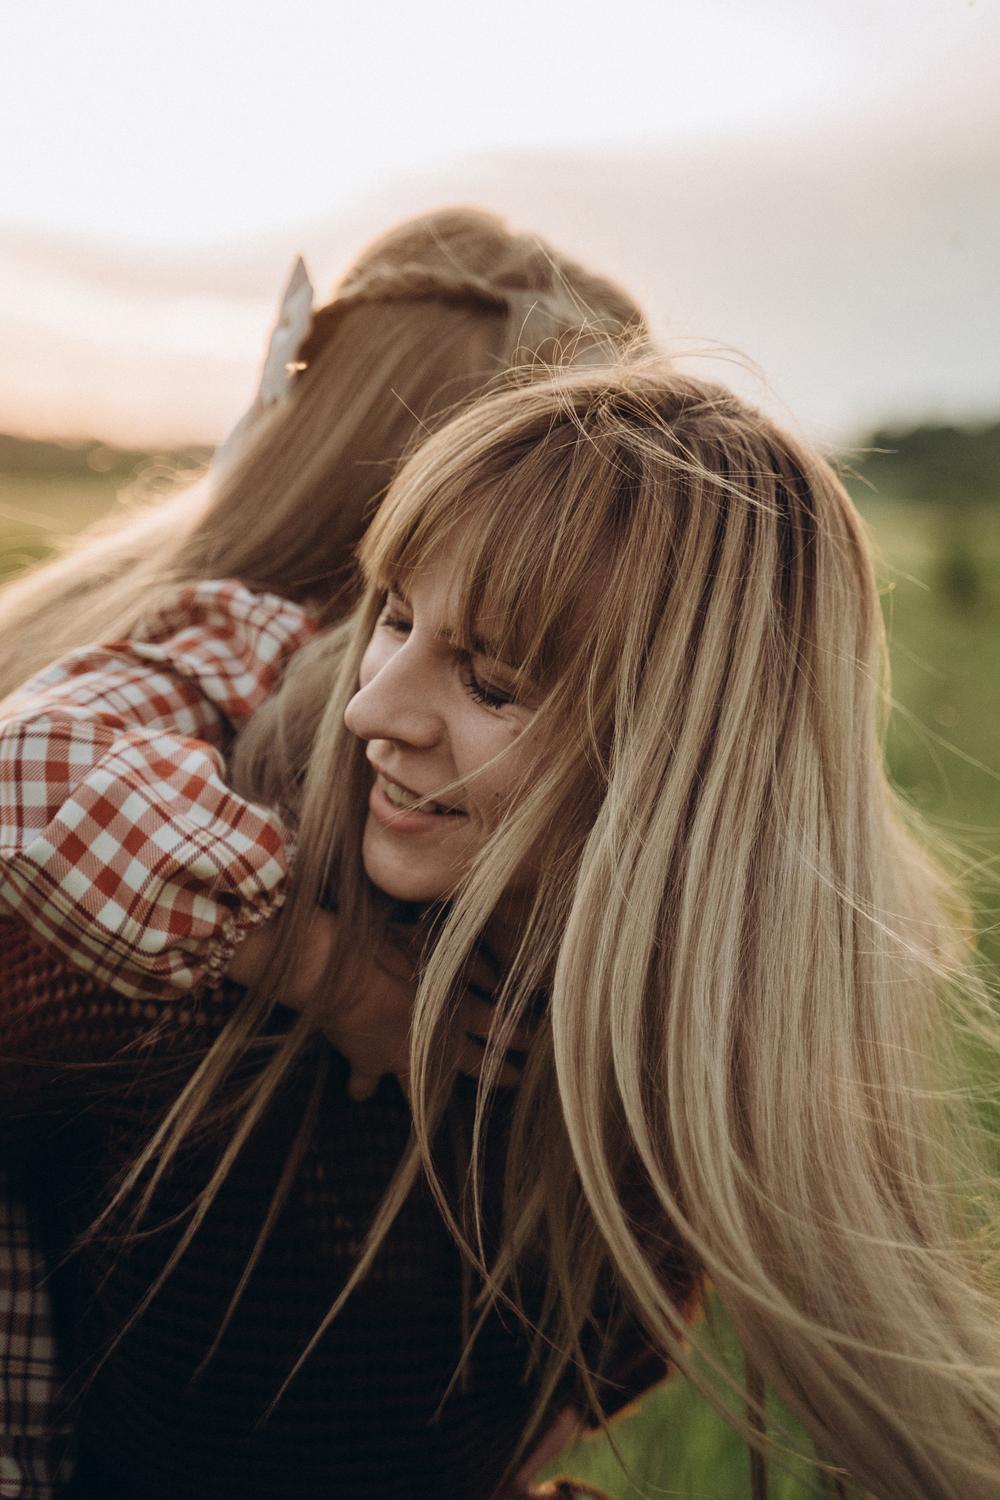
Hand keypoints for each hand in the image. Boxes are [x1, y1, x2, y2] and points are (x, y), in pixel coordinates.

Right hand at [225, 908, 531, 1101]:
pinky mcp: (367, 1064)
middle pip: (474, 1063)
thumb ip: (467, 963)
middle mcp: (436, 1042)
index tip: (529, 1041)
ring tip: (435, 1108)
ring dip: (430, 1096)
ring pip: (424, 1087)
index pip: (497, 1026)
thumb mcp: (434, 945)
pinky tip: (360, 1095)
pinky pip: (364, 1086)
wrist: (346, 972)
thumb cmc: (390, 948)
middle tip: (514, 1079)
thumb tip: (496, 977)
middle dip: (496, 1070)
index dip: (515, 1035)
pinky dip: (361, 1089)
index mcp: (458, 1010)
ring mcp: (402, 1058)